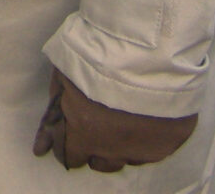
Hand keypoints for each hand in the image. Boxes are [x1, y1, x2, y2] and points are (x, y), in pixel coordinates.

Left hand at [32, 70, 198, 172]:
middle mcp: (110, 149)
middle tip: (95, 129)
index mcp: (82, 134)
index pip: (67, 155)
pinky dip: (143, 142)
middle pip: (96, 162)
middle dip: (91, 148)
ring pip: (124, 160)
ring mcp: (140, 150)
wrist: (148, 52)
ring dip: (117, 148)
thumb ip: (57, 103)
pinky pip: (149, 153)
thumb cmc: (99, 57)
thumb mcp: (64, 73)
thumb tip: (48, 126)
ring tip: (120, 127)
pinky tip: (143, 124)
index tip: (68, 136)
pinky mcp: (166, 145)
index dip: (65, 145)